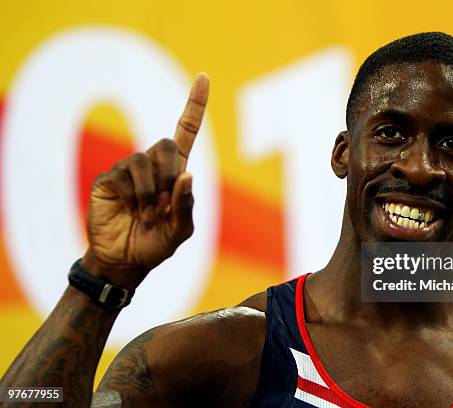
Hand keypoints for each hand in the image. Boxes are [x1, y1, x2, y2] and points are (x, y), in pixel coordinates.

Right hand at [82, 74, 208, 288]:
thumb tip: (188, 174)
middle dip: (169, 174)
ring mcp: (128, 170)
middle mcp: (152, 166)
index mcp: (174, 173)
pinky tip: (132, 211)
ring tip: (147, 215)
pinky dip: (136, 196)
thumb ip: (187, 205)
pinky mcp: (109, 178)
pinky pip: (126, 174)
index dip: (194, 105)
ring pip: (145, 159)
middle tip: (164, 205)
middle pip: (166, 143)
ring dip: (152, 192)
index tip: (203, 77)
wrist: (124, 262)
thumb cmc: (155, 245)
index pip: (186, 132)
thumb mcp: (180, 231)